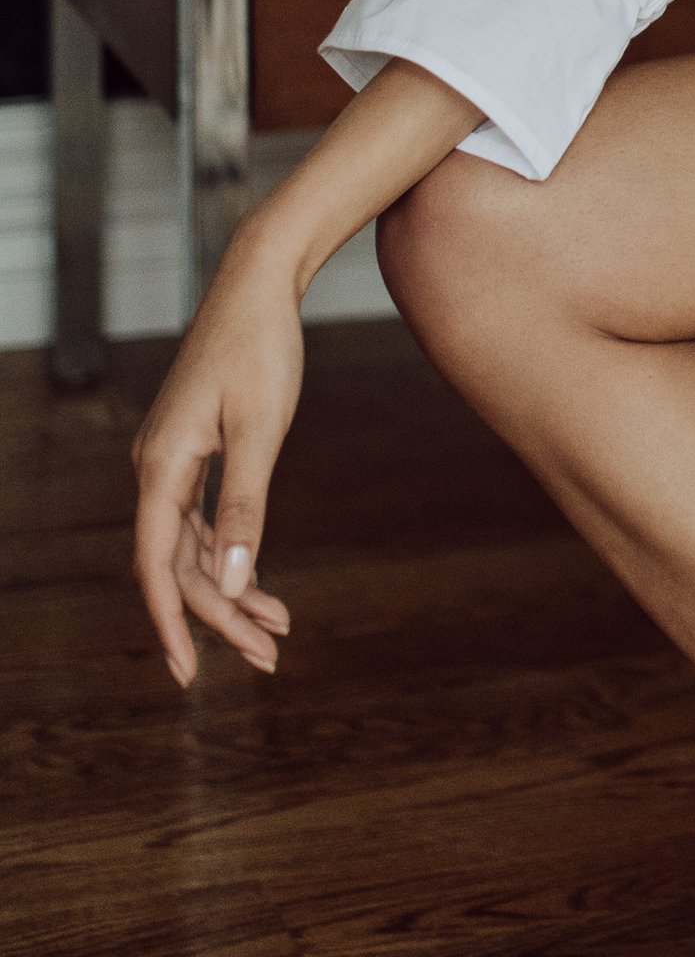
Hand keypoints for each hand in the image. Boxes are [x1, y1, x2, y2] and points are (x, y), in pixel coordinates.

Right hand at [126, 58, 478, 685]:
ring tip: (276, 630)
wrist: (259, 283)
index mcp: (161, 468)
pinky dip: (230, 552)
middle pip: (180, 564)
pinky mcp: (192, 450)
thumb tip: (235, 581)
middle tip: (269, 656)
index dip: (174, 623)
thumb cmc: (262, 350)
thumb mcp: (261, 432)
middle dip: (221, 615)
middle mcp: (155, 468)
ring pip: (193, 546)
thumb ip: (245, 509)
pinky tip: (258, 581)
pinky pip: (201, 520)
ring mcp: (171, 460)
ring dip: (231, 589)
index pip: (159, 566)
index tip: (190, 674)